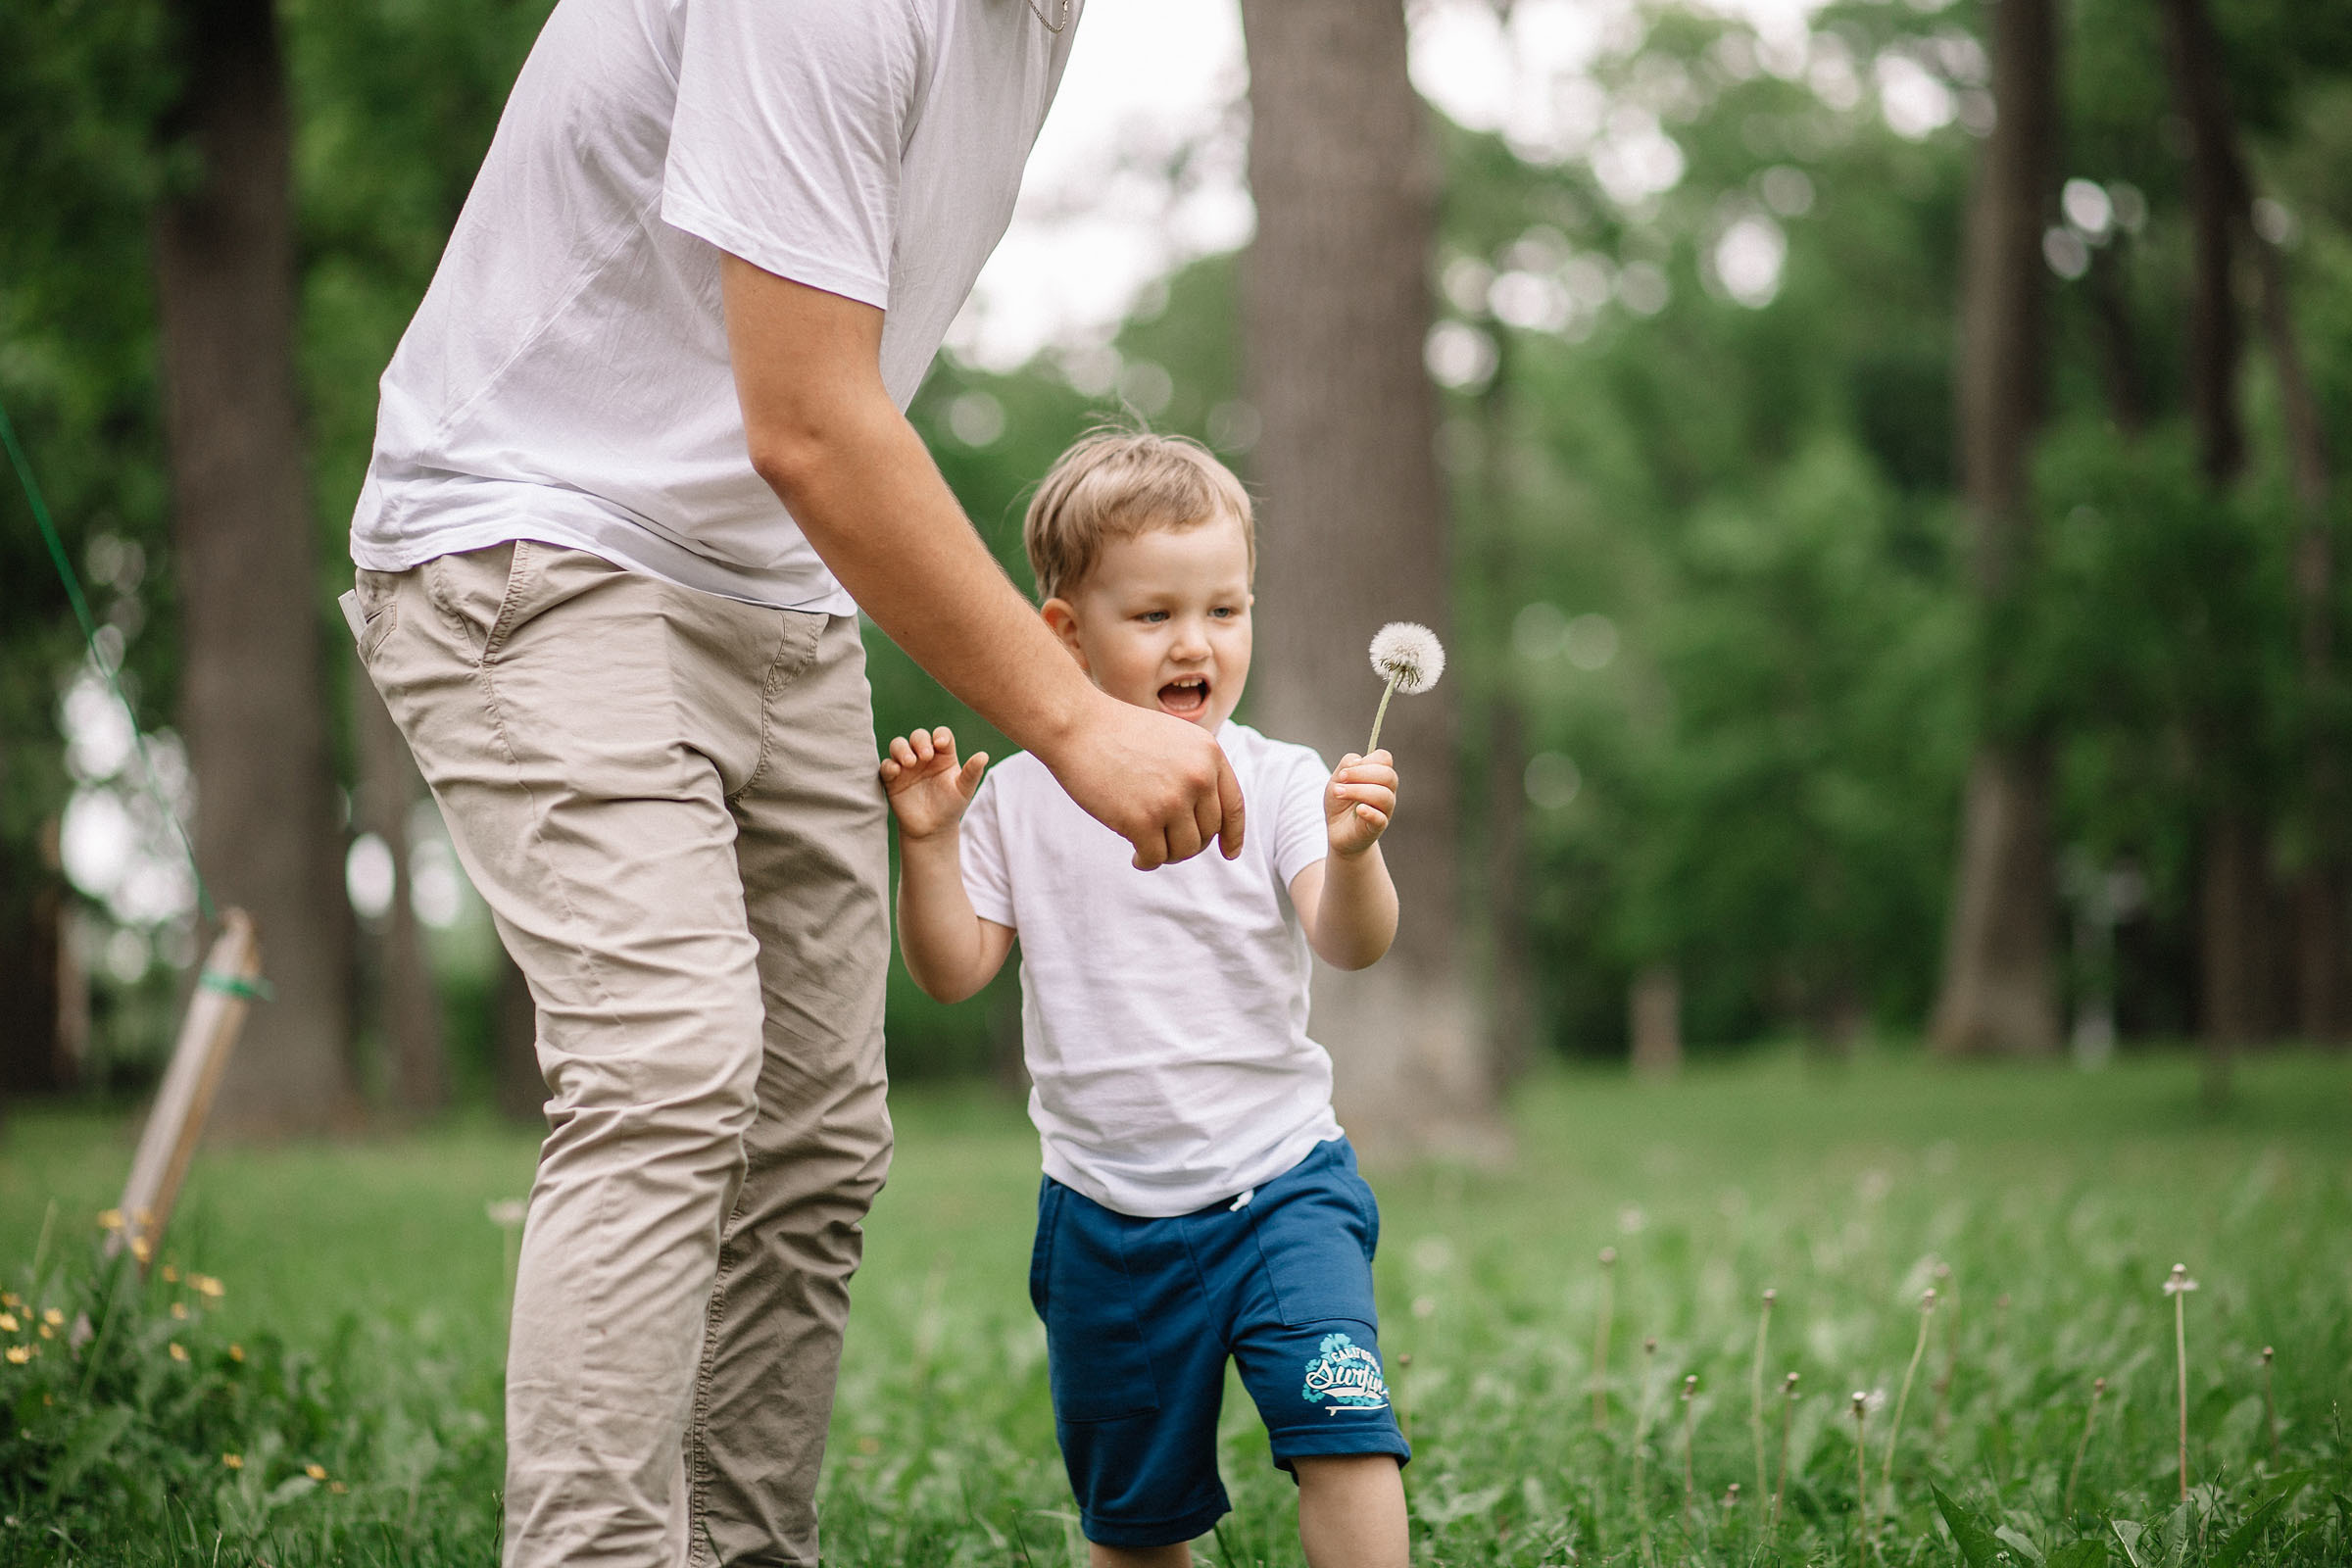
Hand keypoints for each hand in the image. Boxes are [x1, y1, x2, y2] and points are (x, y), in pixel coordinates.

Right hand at [879, 726, 986, 841]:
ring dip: (902, 749)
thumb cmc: (951, 806)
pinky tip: (896, 772)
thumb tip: (984, 755)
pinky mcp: (892, 778)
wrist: (932, 829)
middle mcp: (924, 756)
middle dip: (920, 741)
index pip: (941, 735)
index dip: (940, 735)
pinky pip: (886, 765)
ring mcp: (907, 766)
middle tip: (925, 756)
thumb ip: (972, 773)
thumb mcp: (964, 790)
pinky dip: (889, 765)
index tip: (941, 743)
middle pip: (918, 736)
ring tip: (910, 762)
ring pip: (898, 745)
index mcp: (943, 755)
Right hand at [1037, 692, 1244, 869]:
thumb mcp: (1173, 739)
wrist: (1078, 726)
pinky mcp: (1142, 820)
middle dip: (1187, 843)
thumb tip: (1210, 824)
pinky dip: (1147, 861)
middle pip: (1207, 833)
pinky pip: (1156, 857)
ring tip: (1148, 846)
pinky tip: (1136, 856)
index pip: (1233, 806)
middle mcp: (1198, 777)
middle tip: (1164, 842)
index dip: (1233, 835)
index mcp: (1209, 755)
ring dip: (1168, 854)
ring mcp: (1171, 800)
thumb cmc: (1119, 733)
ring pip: (1184, 849)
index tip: (1229, 853)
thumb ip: (1196, 771)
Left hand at [1324, 751, 1396, 857]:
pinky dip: (1370, 812)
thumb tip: (1358, 761)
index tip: (1344, 771)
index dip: (1366, 760)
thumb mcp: (1337, 780)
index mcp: (1378, 776)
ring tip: (1338, 793)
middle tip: (1341, 779)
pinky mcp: (1377, 827)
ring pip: (1384, 795)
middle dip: (1361, 774)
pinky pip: (1381, 818)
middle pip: (1388, 775)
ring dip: (1358, 791)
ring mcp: (1385, 809)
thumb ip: (1346, 766)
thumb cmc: (1341, 803)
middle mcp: (1387, 791)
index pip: (1384, 759)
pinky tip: (1359, 810)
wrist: (1337, 831)